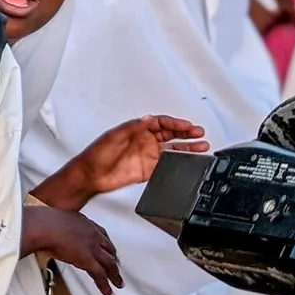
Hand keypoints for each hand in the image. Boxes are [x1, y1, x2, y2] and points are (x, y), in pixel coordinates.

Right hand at [27, 205, 122, 294]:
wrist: (43, 226)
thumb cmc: (43, 221)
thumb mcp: (55, 220)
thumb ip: (59, 226)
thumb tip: (50, 229)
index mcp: (85, 223)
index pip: (102, 234)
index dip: (107, 245)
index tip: (108, 250)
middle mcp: (92, 234)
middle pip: (109, 249)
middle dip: (114, 260)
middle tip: (115, 268)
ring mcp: (92, 247)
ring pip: (109, 263)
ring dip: (115, 275)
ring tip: (118, 284)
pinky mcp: (87, 260)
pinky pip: (100, 275)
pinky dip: (105, 286)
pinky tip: (109, 293)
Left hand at [40, 115, 208, 210]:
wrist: (91, 176)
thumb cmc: (97, 154)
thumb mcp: (114, 136)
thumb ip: (132, 127)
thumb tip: (147, 118)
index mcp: (136, 130)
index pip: (160, 123)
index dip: (174, 123)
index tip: (187, 126)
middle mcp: (144, 141)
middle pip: (170, 134)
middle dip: (186, 133)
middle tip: (200, 133)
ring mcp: (148, 156)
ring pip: (173, 149)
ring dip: (188, 147)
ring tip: (203, 145)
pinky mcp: (149, 170)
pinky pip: (168, 165)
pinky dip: (180, 163)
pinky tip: (190, 161)